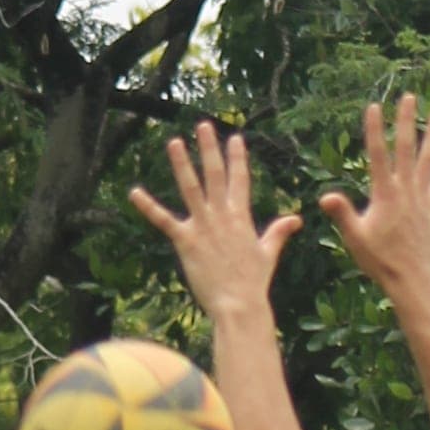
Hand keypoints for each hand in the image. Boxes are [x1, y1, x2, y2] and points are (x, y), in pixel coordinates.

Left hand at [127, 120, 299, 320]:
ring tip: (173, 142)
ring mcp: (203, 226)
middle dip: (209, 149)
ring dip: (181, 164)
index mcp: (241, 217)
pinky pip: (164, 220)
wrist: (239, 303)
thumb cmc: (254, 282)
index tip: (235, 138)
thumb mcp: (268, 253)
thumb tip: (295, 219)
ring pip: (191, 188)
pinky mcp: (186, 241)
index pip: (240, 180)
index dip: (237, 158)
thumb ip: (278, 232)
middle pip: (215, 175)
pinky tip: (134, 192)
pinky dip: (148, 206)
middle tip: (203, 126)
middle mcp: (222, 216)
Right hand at [316, 95, 429, 297]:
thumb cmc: (380, 260)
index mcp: (385, 194)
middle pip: (407, 149)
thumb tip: (326, 196)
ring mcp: (422, 198)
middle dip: (407, 121)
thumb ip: (342, 213)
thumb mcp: (355, 238)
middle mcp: (406, 191)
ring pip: (429, 160)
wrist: (412, 279)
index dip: (375, 130)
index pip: (378, 155)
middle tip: (410, 97)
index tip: (374, 107)